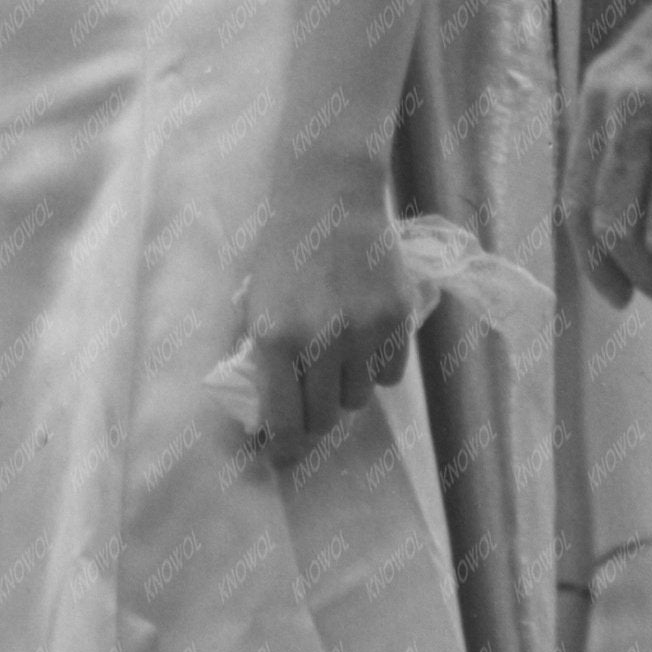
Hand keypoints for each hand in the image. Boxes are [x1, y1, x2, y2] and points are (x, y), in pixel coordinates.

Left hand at [246, 167, 414, 466]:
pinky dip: (375, 366)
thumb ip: (262, 360)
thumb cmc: (281, 251)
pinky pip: (390, 372)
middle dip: (314, 417)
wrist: (328, 195)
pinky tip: (362, 337)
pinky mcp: (397, 317)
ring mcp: (363, 330)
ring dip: (345, 388)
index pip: (285, 424)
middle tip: (307, 404)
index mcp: (274, 339)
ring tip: (335, 357)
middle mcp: (321, 340)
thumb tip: (268, 418)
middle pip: (325, 417)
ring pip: (360, 398)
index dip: (284, 449)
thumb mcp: (255, 304)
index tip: (282, 456)